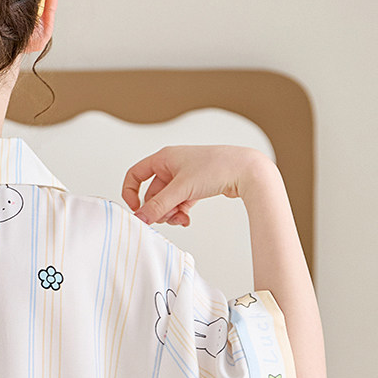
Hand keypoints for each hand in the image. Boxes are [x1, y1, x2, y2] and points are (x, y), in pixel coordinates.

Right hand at [121, 145, 267, 226]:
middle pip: (152, 194)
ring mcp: (184, 177)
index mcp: (164, 158)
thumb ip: (158, 206)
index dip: (131, 193)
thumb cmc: (217, 168)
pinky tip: (187, 219)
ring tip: (182, 218)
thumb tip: (140, 219)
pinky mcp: (195, 187)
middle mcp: (172, 165)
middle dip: (159, 209)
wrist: (247, 171)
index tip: (136, 210)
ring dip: (170, 213)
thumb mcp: (182, 189)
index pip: (135, 175)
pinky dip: (180, 212)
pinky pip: (179, 203)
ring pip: (166, 201)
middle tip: (168, 217)